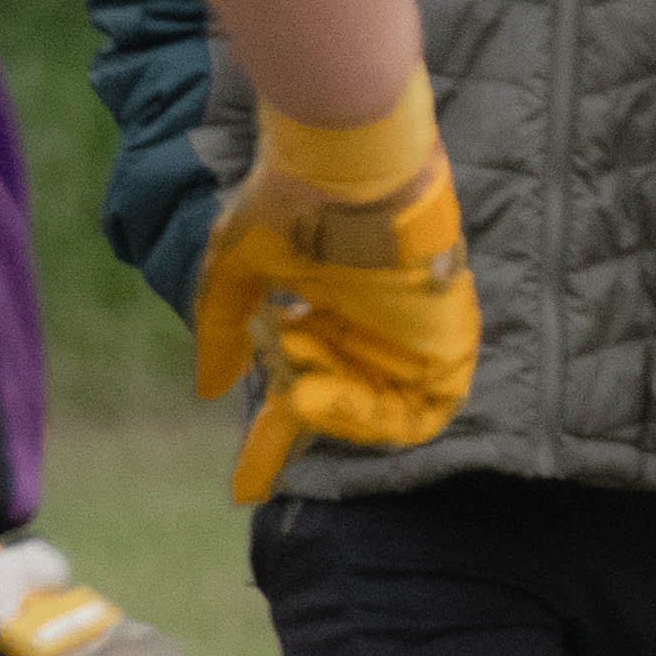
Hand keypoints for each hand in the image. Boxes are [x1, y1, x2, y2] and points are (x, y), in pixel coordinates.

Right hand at [191, 72, 479, 502]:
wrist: (346, 165)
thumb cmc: (291, 200)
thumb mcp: (238, 269)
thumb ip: (221, 329)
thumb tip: (207, 389)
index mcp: (326, 317)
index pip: (302, 393)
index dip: (272, 446)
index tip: (243, 491)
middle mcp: (370, 334)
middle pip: (335, 408)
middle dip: (302, 406)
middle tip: (287, 378)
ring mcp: (411, 342)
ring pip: (372, 417)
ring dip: (330, 409)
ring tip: (302, 376)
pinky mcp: (448, 345)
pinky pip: (418, 416)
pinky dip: (369, 416)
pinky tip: (326, 389)